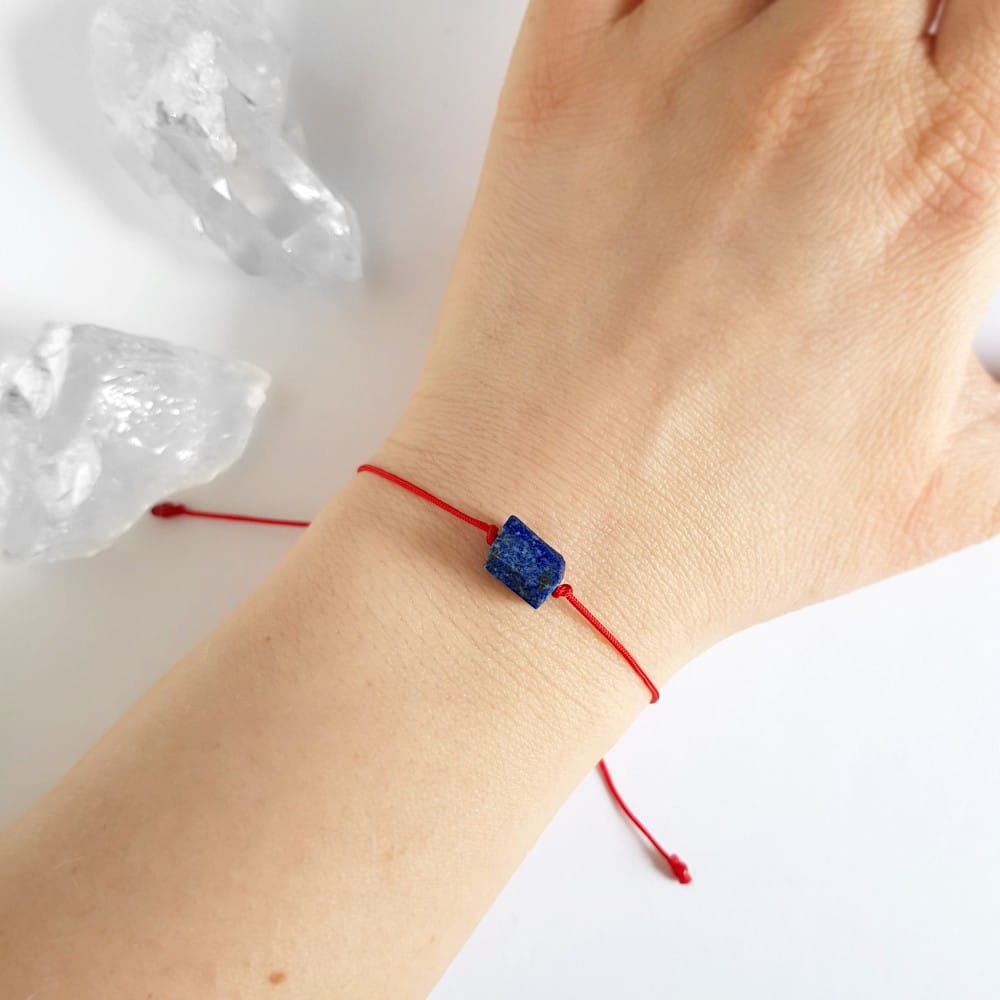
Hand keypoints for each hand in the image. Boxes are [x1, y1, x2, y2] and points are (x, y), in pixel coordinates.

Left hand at [383, 0, 999, 661]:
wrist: (554, 540)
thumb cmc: (720, 526)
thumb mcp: (951, 491)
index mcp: (940, 175)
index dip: (971, 35)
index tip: (946, 70)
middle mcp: (817, 92)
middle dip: (888, 18)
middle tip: (852, 77)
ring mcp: (674, 67)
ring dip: (784, 8)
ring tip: (769, 79)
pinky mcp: (559, 80)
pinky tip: (680, 37)